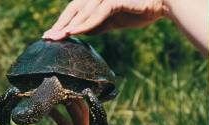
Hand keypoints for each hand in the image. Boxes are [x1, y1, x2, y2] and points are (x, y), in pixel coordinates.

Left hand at [43, 0, 167, 39]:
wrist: (160, 4)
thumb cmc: (140, 11)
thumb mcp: (114, 21)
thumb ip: (99, 25)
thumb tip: (82, 32)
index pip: (77, 10)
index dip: (64, 22)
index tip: (53, 34)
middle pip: (74, 9)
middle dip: (61, 24)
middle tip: (48, 37)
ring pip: (82, 12)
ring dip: (69, 25)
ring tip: (58, 37)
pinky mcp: (112, 0)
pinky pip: (95, 14)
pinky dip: (84, 24)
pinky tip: (74, 32)